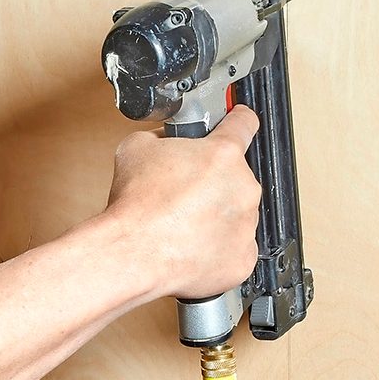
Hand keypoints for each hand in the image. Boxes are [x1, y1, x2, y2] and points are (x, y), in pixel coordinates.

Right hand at [104, 105, 261, 300]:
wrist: (132, 254)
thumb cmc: (135, 207)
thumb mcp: (137, 147)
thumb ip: (163, 137)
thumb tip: (168, 140)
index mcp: (223, 155)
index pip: (244, 123)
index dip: (237, 120)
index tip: (237, 122)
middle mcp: (243, 188)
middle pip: (235, 177)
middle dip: (213, 181)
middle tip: (184, 193)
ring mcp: (246, 226)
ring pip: (236, 214)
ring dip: (216, 215)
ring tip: (183, 223)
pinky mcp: (243, 259)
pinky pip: (235, 247)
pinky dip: (217, 247)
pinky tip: (191, 244)